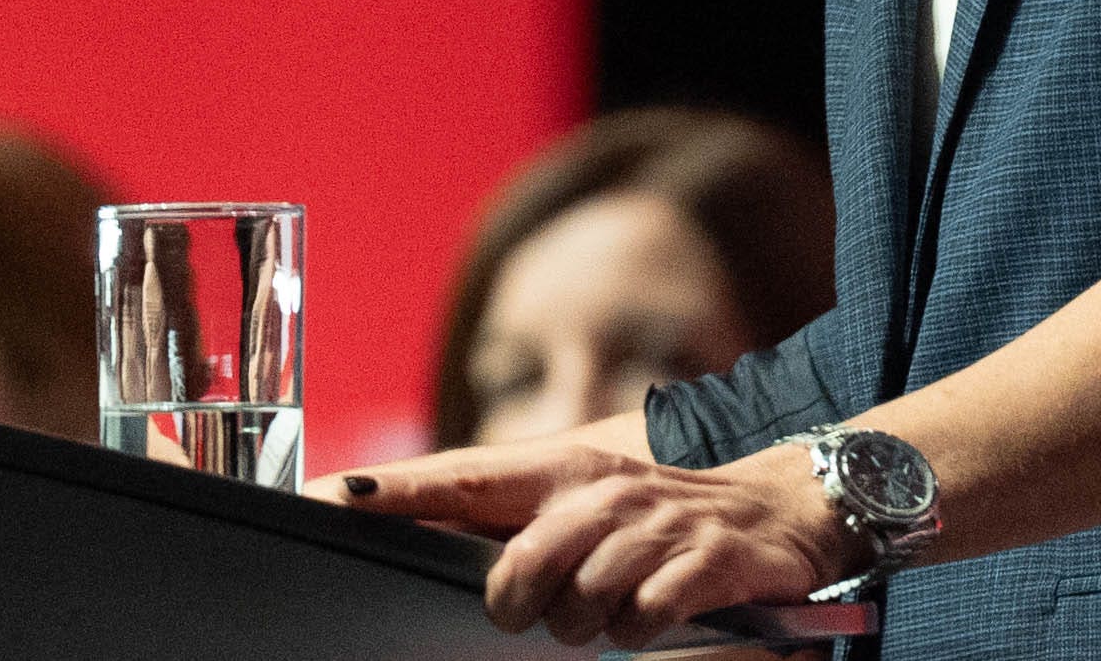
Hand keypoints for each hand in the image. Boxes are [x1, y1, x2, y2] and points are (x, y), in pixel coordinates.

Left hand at [308, 439, 861, 646]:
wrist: (782, 505)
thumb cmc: (660, 512)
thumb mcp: (588, 499)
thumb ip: (515, 520)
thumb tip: (424, 545)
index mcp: (562, 468)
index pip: (457, 479)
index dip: (388, 492)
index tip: (319, 500)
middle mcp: (602, 489)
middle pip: (514, 570)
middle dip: (519, 607)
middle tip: (545, 607)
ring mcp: (653, 524)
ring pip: (578, 607)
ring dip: (589, 625)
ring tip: (615, 604)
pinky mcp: (703, 561)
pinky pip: (641, 623)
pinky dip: (642, 631)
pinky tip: (657, 610)